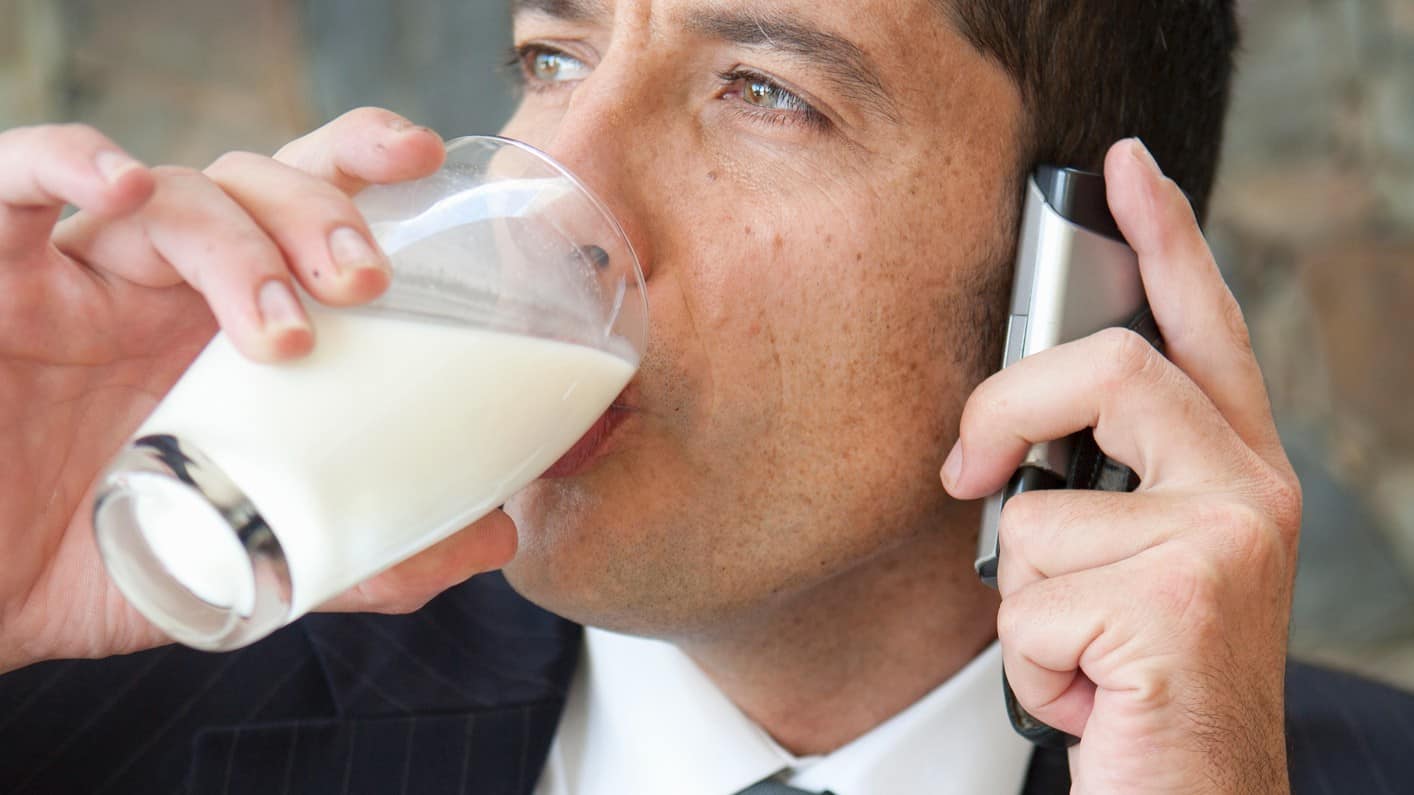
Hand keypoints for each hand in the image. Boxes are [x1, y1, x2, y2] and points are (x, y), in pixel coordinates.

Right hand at [0, 109, 516, 672]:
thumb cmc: (108, 561)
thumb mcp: (247, 561)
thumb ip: (363, 556)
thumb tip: (491, 539)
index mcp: (229, 323)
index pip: (303, 208)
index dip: (360, 166)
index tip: (425, 160)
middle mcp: (165, 284)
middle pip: (255, 185)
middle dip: (323, 214)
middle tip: (367, 286)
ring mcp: (81, 278)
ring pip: (170, 194)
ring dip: (239, 243)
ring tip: (282, 335)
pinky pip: (10, 186)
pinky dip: (63, 162)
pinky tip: (117, 184)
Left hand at [942, 139, 1300, 793]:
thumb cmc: (1147, 682)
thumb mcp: (1126, 565)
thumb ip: (1094, 484)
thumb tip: (1001, 445)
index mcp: (1233, 471)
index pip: (1199, 328)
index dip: (1165, 238)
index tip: (1124, 169)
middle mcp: (1249, 492)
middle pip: (1110, 368)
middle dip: (1007, 409)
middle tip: (967, 466)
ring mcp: (1225, 544)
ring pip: (1036, 513)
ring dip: (1024, 600)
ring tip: (1080, 650)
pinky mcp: (1179, 604)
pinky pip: (1026, 599)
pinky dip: (1027, 660)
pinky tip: (1086, 692)